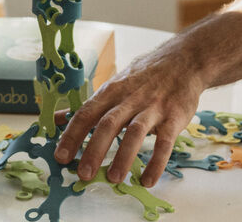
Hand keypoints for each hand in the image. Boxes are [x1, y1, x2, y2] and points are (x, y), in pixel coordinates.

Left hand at [54, 36, 205, 186]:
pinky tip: (147, 180)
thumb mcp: (114, 85)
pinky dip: (156, 162)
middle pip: (108, 124)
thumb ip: (89, 105)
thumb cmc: (143, 76)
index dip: (72, 135)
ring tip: (113, 179)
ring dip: (123, 157)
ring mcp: (152, 107)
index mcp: (111, 92)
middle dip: (94, 150)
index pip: (87, 113)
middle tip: (82, 174)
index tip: (60, 157)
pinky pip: (165, 142)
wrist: (183, 61)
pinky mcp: (174, 117)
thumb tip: (57, 119)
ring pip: (135, 132)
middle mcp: (130, 98)